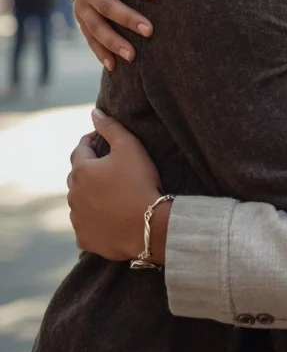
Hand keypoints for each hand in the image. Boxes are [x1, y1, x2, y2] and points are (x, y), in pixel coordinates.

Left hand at [67, 110, 163, 261]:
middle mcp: (73, 195)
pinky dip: (93, 218)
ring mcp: (77, 219)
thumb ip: (110, 127)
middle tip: (110, 167)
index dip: (93, 141)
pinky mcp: (84, 238)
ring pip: (80, 201)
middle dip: (90, 168)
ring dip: (90, 194)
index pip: (81, 148)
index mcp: (81, 171)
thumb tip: (94, 113)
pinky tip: (108, 216)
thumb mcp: (130, 147)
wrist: (147, 226)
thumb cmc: (139, 183)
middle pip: (78, 175)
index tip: (104, 140)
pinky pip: (85, 224)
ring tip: (111, 193)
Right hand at [74, 0, 161, 69]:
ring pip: (96, 28)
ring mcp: (82, 7)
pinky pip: (90, 40)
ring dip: (114, 42)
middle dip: (128, 19)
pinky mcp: (82, 22)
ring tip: (134, 56)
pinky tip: (115, 66)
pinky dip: (101, 53)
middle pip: (107, 6)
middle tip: (151, 30)